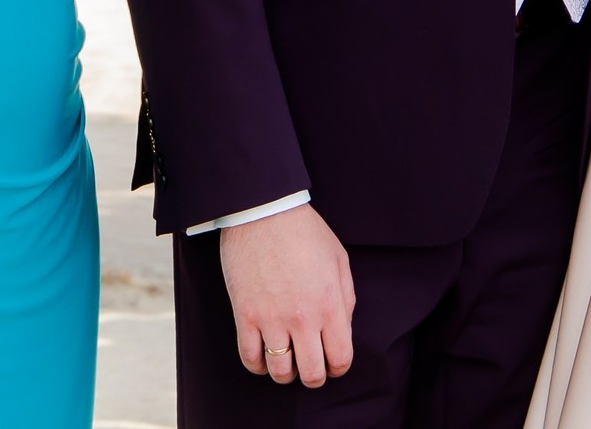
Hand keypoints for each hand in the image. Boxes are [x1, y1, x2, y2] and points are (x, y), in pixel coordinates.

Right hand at [219, 203, 354, 386]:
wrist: (264, 212)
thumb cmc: (305, 232)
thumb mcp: (339, 260)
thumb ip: (345, 299)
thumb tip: (342, 330)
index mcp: (330, 304)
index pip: (340, 358)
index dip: (339, 369)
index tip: (333, 365)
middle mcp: (303, 318)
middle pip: (311, 373)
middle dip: (313, 377)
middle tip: (310, 369)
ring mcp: (272, 319)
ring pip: (279, 372)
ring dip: (285, 374)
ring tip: (286, 363)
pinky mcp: (245, 315)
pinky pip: (250, 358)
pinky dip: (258, 365)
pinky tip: (263, 356)